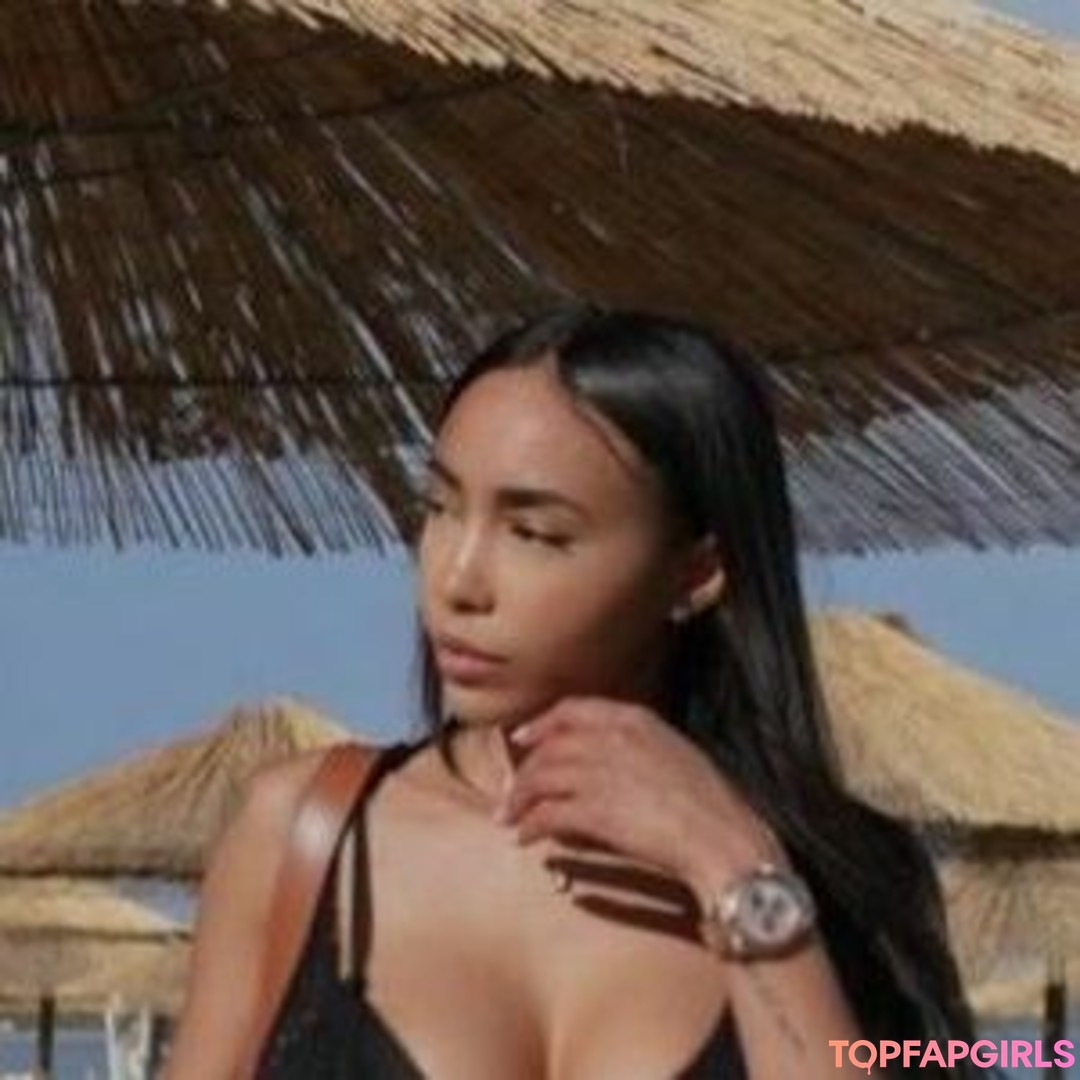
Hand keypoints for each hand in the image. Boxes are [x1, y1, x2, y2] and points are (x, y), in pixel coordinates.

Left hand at [498, 696, 787, 896]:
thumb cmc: (711, 806)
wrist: (725, 840)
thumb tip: (600, 764)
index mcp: (636, 719)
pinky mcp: (594, 810)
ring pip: (540, 778)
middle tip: (511, 793)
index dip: (542, 724)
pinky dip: (531, 826)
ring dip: (519, 800)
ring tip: (510, 819)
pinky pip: (547, 814)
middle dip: (524, 771)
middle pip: (549, 747)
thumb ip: (635, 750)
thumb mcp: (675, 756)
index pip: (572, 710)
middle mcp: (612, 738)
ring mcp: (601, 771)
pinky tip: (525, 838)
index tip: (522, 739)